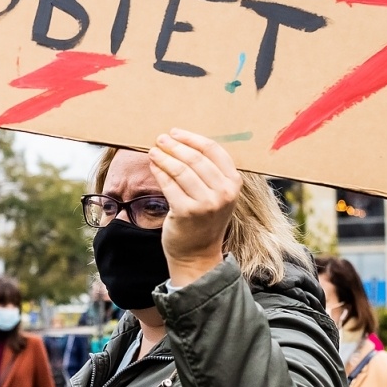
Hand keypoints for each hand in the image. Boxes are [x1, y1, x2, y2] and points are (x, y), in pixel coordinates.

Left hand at [148, 129, 241, 286]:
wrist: (197, 254)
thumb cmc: (204, 220)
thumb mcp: (218, 195)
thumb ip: (210, 172)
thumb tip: (185, 143)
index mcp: (234, 183)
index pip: (213, 150)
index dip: (192, 138)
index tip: (176, 132)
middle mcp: (223, 192)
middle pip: (195, 158)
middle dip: (175, 145)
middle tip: (161, 139)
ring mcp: (206, 203)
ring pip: (180, 170)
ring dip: (164, 156)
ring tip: (153, 150)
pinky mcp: (186, 211)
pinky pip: (169, 184)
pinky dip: (159, 172)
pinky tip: (153, 165)